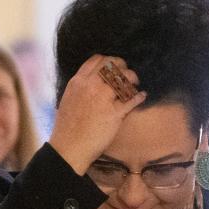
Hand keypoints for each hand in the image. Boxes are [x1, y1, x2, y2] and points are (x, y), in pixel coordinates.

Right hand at [48, 55, 146, 174]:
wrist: (69, 148)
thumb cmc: (67, 128)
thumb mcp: (69, 99)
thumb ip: (81, 87)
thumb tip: (93, 81)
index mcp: (78, 82)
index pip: (97, 59)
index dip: (109, 60)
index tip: (115, 67)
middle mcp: (91, 86)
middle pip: (113, 64)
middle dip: (123, 66)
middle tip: (127, 74)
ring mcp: (103, 99)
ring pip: (124, 77)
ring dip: (132, 79)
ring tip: (134, 84)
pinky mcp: (114, 114)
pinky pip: (132, 99)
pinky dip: (139, 96)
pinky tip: (141, 96)